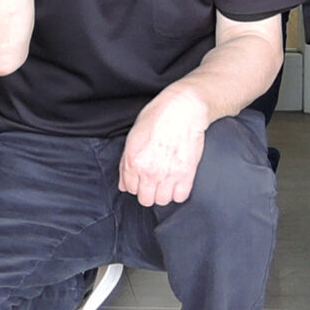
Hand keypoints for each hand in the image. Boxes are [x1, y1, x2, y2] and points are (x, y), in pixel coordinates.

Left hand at [119, 83, 208, 206]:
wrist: (183, 109)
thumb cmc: (158, 117)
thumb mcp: (133, 136)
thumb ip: (125, 163)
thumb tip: (123, 184)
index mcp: (133, 161)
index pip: (130, 189)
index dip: (136, 184)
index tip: (143, 178)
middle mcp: (149, 171)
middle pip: (146, 199)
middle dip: (149, 191)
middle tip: (154, 181)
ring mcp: (168, 175)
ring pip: (163, 200)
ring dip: (164, 193)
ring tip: (167, 181)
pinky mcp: (186, 174)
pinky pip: (180, 196)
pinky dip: (179, 192)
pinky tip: (178, 181)